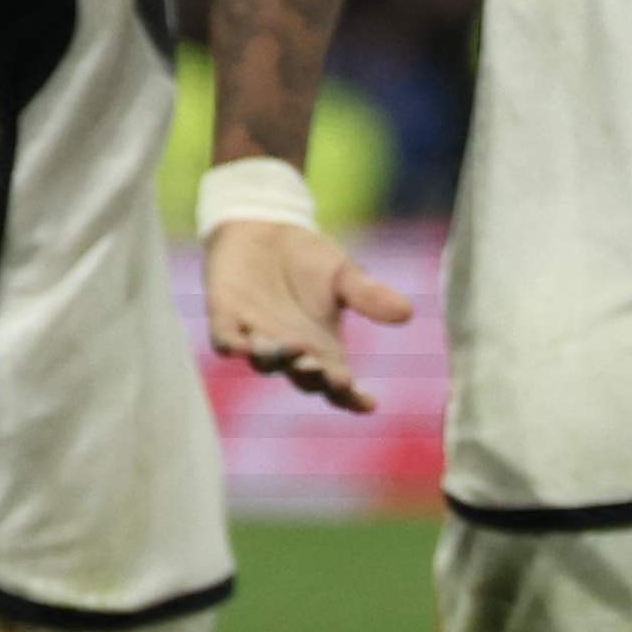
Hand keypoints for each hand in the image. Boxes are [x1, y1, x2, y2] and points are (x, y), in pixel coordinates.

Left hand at [204, 218, 419, 414]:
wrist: (264, 227)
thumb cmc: (307, 257)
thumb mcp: (343, 274)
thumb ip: (368, 296)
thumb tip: (406, 313)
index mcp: (323, 347)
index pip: (339, 383)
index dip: (352, 397)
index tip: (368, 404)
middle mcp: (291, 350)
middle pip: (303, 377)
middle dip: (315, 377)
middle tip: (328, 374)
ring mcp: (256, 336)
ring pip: (265, 361)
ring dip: (277, 359)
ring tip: (292, 349)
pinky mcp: (225, 317)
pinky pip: (225, 339)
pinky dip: (231, 344)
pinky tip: (237, 346)